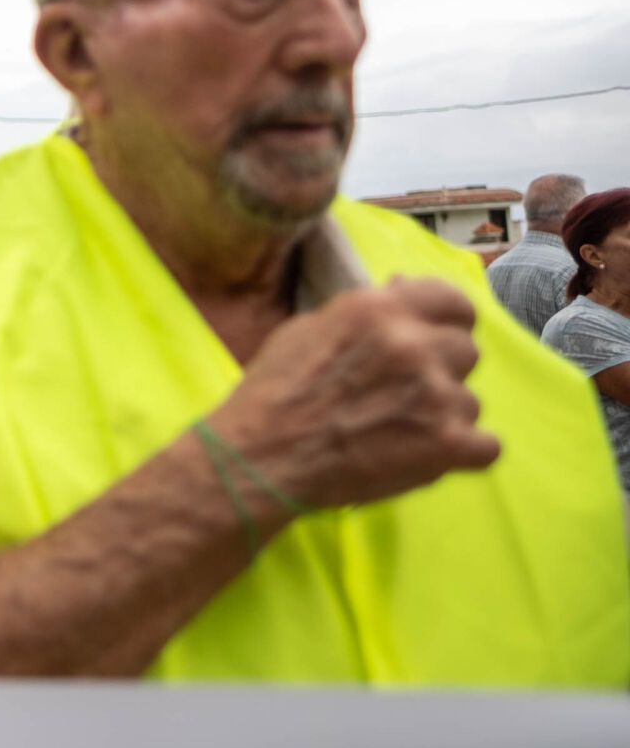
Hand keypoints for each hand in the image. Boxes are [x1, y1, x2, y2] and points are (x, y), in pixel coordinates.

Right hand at [209, 278, 499, 509]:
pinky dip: (461, 453)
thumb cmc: (273, 391)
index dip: (446, 321)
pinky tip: (427, 455)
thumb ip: (365, 312)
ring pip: (470, 402)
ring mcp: (437, 396)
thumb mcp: (309, 328)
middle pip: (466, 351)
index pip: (453, 301)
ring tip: (399, 431)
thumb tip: (403, 290)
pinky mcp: (448, 445)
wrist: (260, 456)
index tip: (436, 336)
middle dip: (441, 370)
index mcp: (380, 310)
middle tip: (404, 393)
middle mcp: (415, 345)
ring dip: (442, 415)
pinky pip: (487, 447)